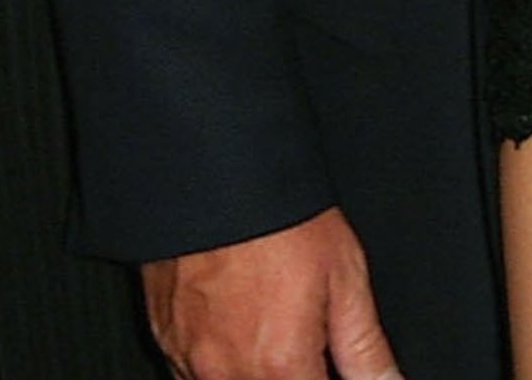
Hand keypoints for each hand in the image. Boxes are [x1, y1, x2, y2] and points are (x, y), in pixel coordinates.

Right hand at [142, 208, 401, 379]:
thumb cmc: (280, 218)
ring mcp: (189, 359)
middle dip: (291, 373)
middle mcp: (228, 371)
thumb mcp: (345, 279)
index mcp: (280, 365)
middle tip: (298, 339)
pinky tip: (238, 325)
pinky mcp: (164, 339)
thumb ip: (367, 350)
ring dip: (255, 370)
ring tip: (269, 326)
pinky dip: (220, 363)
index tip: (325, 365)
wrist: (215, 173)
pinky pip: (191, 373)